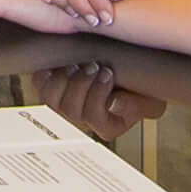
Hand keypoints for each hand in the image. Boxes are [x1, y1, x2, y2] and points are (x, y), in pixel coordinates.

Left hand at [30, 59, 165, 142]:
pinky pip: (40, 85)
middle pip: (70, 109)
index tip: (108, 74)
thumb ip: (135, 106)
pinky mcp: (53, 89)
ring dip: (64, 79)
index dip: (97, 95)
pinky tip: (61, 64)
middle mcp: (83, 120)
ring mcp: (65, 105)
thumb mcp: (150, 101)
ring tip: (79, 64)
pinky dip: (47, 74)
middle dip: (81, 84)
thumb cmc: (142, 90)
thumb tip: (113, 103)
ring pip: (52, 99)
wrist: (131, 73)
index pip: (92, 118)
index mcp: (106, 127)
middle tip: (94, 66)